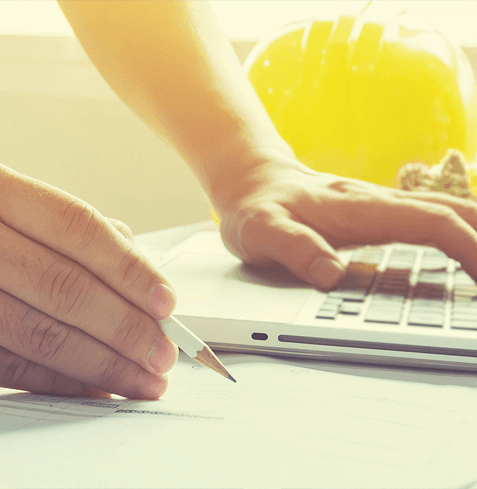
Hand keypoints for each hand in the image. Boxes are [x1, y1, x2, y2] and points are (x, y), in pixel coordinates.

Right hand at [0, 157, 178, 398]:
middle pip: (61, 284)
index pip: (72, 223)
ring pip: (42, 333)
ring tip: (143, 377)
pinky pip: (15, 365)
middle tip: (164, 350)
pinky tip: (97, 387)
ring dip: (104, 363)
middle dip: (126, 325)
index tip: (165, 300)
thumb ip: (59, 232)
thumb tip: (139, 276)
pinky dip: (65, 381)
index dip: (127, 266)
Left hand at [212, 150, 476, 288]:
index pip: (431, 222)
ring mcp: (386, 207)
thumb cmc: (256, 209)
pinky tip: (472, 254)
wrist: (250, 181)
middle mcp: (382, 202)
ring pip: (451, 211)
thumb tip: (329, 276)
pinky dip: (464, 233)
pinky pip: (436, 220)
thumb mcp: (260, 232)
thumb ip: (293, 250)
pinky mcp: (385, 215)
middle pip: (457, 211)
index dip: (468, 247)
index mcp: (360, 207)